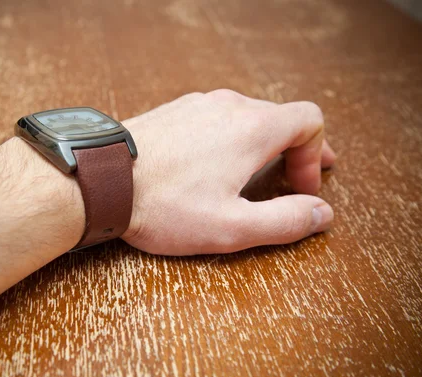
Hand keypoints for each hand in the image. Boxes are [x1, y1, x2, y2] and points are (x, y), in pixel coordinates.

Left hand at [122, 90, 335, 254]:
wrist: (100, 178)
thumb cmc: (162, 204)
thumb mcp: (232, 226)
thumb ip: (285, 221)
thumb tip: (321, 214)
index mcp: (251, 127)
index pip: (308, 121)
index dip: (315, 156)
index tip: (302, 189)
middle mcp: (226, 106)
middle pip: (278, 118)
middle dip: (294, 151)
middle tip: (298, 178)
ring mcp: (195, 105)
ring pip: (244, 117)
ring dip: (259, 145)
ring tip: (258, 171)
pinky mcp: (172, 112)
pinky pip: (212, 120)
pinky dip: (227, 140)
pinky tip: (213, 164)